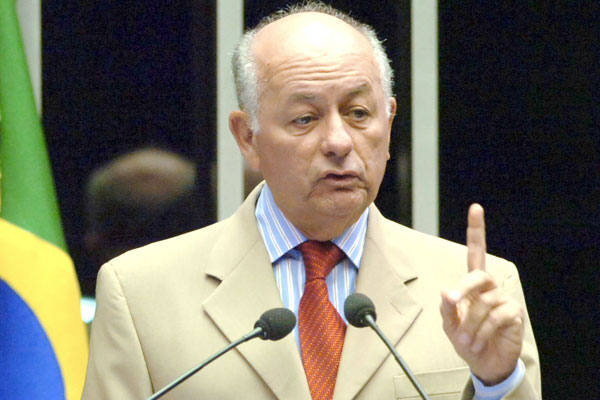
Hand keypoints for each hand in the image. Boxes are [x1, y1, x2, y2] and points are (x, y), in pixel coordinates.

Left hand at [440, 204, 523, 384]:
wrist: (484, 362)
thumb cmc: (466, 339)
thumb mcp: (449, 324)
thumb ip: (446, 308)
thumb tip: (446, 292)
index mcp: (473, 284)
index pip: (476, 252)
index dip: (477, 230)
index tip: (476, 208)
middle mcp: (490, 287)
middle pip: (478, 274)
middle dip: (464, 288)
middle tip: (453, 302)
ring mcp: (504, 299)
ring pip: (483, 303)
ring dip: (470, 324)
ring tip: (466, 341)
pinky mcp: (514, 314)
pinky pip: (495, 317)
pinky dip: (482, 332)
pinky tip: (479, 341)